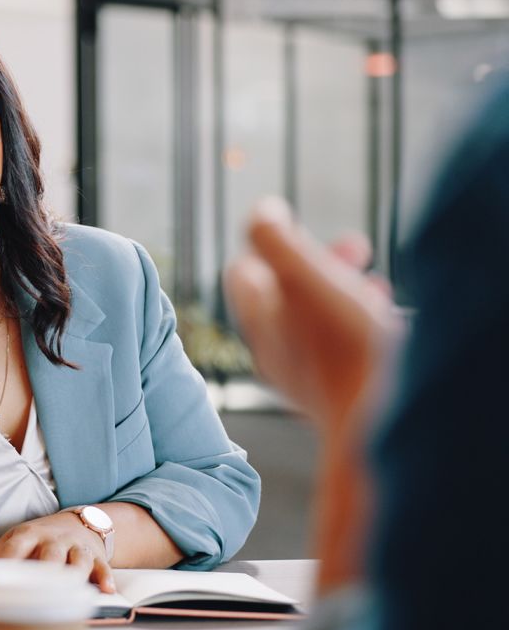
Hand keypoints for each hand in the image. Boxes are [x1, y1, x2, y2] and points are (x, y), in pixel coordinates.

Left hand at [0, 512, 115, 592]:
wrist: (77, 523)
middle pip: (49, 553)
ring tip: (71, 589)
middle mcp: (52, 539)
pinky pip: (101, 567)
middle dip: (44, 569)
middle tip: (36, 590)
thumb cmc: (37, 540)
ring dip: (75, 574)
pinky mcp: (94, 556)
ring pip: (77, 560)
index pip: (16, 545)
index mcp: (27, 534)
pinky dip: (104, 578)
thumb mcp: (17, 540)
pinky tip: (105, 591)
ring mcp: (74, 546)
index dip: (7, 561)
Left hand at [223, 198, 401, 438]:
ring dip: (344, 292)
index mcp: (259, 323)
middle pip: (285, 297)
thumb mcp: (303, 276)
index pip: (243, 274)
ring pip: (319, 323)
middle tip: (357, 246)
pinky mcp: (343, 394)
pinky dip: (363, 323)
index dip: (268, 243)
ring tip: (375, 282)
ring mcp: (309, 378)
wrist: (380, 419)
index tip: (299, 226)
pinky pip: (345, 349)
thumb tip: (262, 209)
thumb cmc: (343, 344)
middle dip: (319, 264)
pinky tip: (386, 314)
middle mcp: (276, 354)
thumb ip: (273, 238)